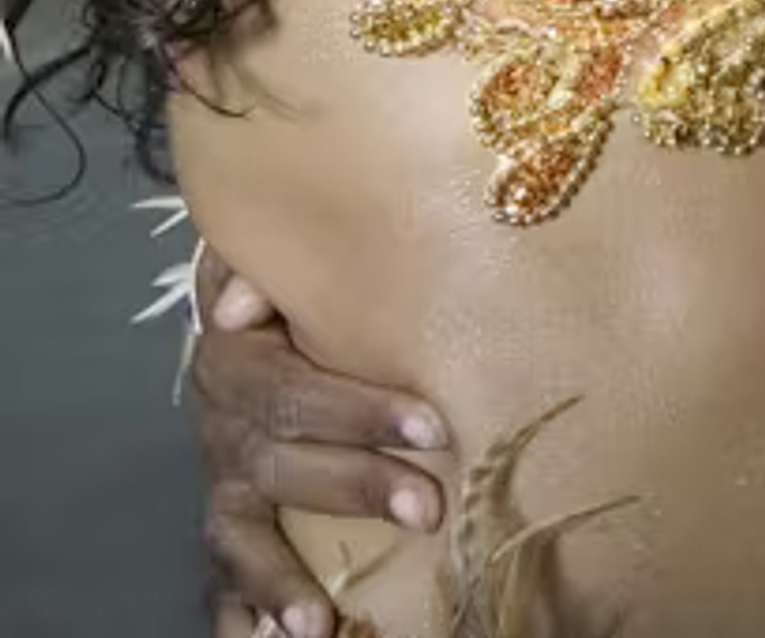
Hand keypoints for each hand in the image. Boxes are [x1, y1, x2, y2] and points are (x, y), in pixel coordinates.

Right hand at [191, 247, 449, 637]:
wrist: (262, 318)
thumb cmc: (305, 297)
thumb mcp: (293, 270)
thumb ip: (272, 269)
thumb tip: (243, 301)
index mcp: (238, 363)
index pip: (293, 392)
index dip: (359, 412)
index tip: (432, 427)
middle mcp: (225, 430)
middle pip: (280, 465)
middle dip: (356, 487)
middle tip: (428, 508)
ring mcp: (226, 487)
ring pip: (241, 536)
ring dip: (278, 580)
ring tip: (318, 622)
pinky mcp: (231, 529)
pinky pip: (225, 581)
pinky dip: (242, 617)